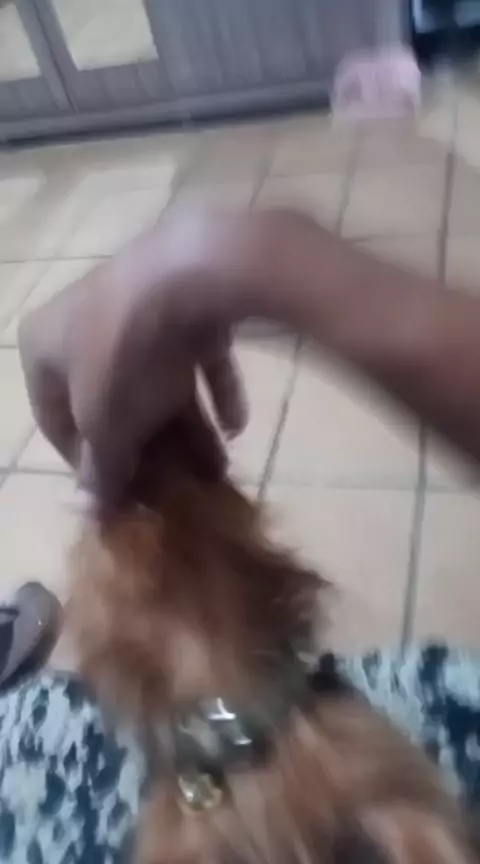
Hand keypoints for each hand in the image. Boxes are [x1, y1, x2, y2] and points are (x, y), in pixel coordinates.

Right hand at [18, 206, 309, 505]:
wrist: (191, 274)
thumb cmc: (124, 354)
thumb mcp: (106, 424)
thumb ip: (102, 466)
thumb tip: (95, 505)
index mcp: (44, 346)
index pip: (56, 420)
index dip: (89, 464)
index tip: (123, 497)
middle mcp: (84, 321)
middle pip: (116, 401)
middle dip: (153, 449)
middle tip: (181, 487)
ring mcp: (139, 306)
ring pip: (160, 381)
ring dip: (189, 429)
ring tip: (217, 471)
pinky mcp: (188, 299)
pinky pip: (198, 355)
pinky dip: (215, 390)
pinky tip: (236, 426)